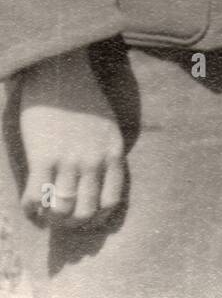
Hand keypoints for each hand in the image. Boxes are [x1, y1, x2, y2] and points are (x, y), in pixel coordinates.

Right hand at [18, 47, 125, 229]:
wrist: (61, 72)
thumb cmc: (84, 99)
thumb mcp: (107, 127)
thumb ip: (105, 154)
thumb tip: (95, 185)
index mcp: (113, 152)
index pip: (112, 202)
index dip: (97, 219)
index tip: (85, 219)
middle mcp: (94, 160)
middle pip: (86, 211)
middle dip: (73, 225)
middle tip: (62, 221)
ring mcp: (69, 160)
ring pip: (61, 210)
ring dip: (52, 219)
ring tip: (46, 214)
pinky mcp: (43, 157)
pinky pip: (36, 197)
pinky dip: (31, 209)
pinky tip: (30, 205)